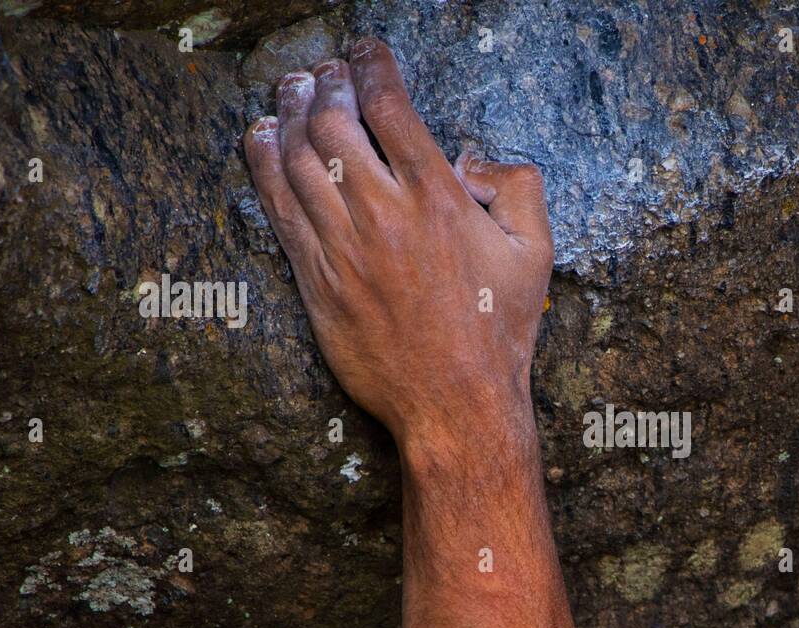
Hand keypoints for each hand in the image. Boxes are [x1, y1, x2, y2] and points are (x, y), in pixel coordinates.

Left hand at [243, 38, 552, 467]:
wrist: (456, 405)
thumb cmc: (500, 331)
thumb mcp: (537, 254)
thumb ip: (519, 188)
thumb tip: (473, 157)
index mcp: (440, 200)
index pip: (391, 109)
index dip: (372, 67)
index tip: (366, 52)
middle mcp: (385, 216)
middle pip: (335, 124)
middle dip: (326, 84)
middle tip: (325, 70)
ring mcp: (344, 249)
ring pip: (298, 159)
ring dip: (290, 113)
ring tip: (292, 89)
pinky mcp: (317, 281)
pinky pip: (278, 209)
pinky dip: (263, 164)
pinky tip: (260, 137)